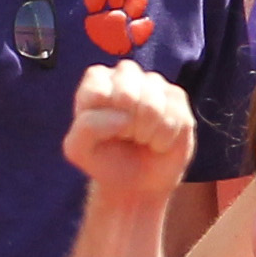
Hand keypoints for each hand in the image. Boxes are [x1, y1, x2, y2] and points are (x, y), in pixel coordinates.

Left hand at [63, 61, 197, 195]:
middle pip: (126, 95)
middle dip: (126, 127)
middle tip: (125, 136)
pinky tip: (158, 141)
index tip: (103, 133)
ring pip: (152, 107)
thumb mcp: (79, 149)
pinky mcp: (177, 97)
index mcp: (96, 81)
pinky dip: (164, 139)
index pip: (97, 92)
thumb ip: (88, 127)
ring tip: (141, 139)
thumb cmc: (105, 159)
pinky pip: (175, 117)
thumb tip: (124, 116)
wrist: (137, 181)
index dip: (103, 121)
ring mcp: (154, 83)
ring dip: (145, 134)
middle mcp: (125, 75)